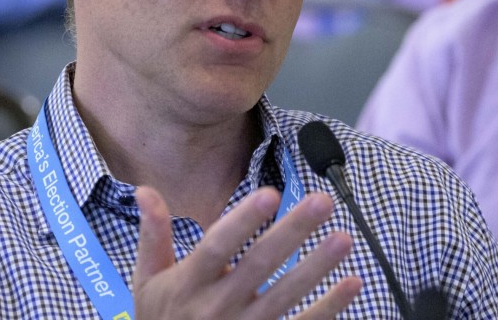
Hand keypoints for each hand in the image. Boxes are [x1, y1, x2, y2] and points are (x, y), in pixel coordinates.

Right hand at [133, 186, 361, 318]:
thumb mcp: (148, 280)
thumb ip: (153, 234)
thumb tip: (145, 189)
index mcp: (188, 284)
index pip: (217, 247)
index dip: (243, 221)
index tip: (269, 194)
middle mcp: (217, 307)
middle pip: (258, 265)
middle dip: (292, 231)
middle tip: (323, 201)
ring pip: (285, 297)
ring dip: (317, 267)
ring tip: (344, 238)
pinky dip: (329, 308)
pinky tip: (352, 284)